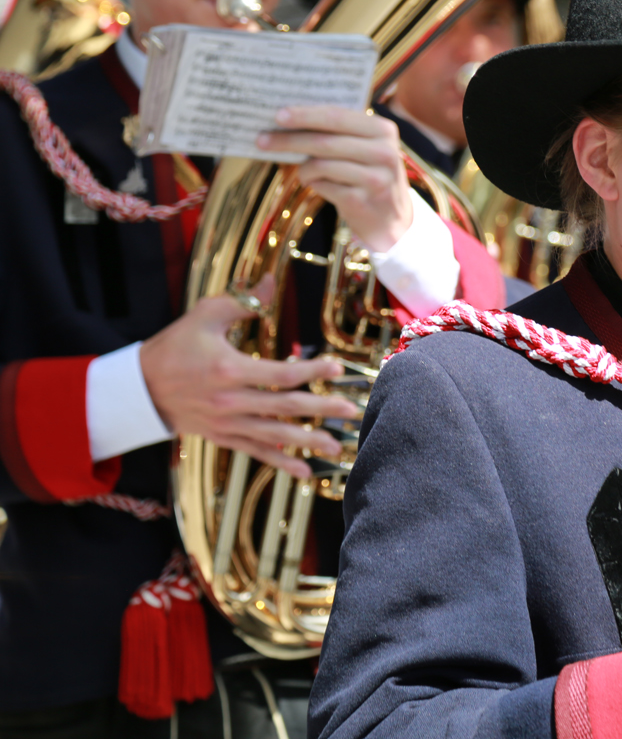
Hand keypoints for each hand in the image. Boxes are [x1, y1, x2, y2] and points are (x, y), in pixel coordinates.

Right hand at [139, 276, 356, 477]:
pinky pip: (256, 452)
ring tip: (338, 445)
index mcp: (230, 370)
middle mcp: (231, 402)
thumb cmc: (174, 347)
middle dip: (323, 409)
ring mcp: (227, 423)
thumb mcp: (204, 316)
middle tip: (352, 410)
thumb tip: (271, 282)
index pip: (282, 374)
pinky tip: (304, 471)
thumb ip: (242, 301)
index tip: (338, 368)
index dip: (313, 371)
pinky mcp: (222, 437)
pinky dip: (281, 462)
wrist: (139, 388)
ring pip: (276, 435)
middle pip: (286, 408)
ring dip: (309, 441)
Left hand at [257, 106, 413, 250]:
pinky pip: (323, 185)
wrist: (392, 219)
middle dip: (289, 140)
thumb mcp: (366, 148)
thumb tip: (290, 119)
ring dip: (303, 169)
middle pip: (325, 141)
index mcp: (383, 130)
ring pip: (321, 164)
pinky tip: (319, 185)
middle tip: (262, 140)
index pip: (337, 116)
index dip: (305, 115)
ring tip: (304, 172)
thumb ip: (340, 132)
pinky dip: (314, 184)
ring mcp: (375, 177)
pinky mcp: (363, 200)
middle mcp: (384, 152)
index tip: (278, 115)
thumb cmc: (368, 175)